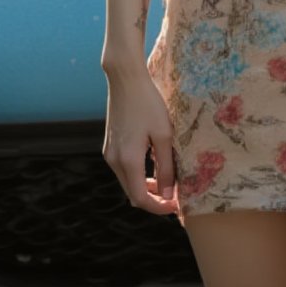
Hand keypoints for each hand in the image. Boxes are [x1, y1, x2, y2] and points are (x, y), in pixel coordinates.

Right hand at [103, 68, 178, 214]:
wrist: (126, 79)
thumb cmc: (148, 103)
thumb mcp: (164, 134)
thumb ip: (166, 167)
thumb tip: (167, 195)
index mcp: (128, 160)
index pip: (141, 199)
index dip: (159, 207)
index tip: (177, 206)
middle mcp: (114, 161)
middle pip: (133, 193)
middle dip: (154, 199)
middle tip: (175, 196)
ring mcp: (109, 153)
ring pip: (128, 182)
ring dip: (146, 187)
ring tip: (167, 182)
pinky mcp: (109, 145)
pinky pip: (124, 169)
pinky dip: (138, 174)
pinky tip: (154, 164)